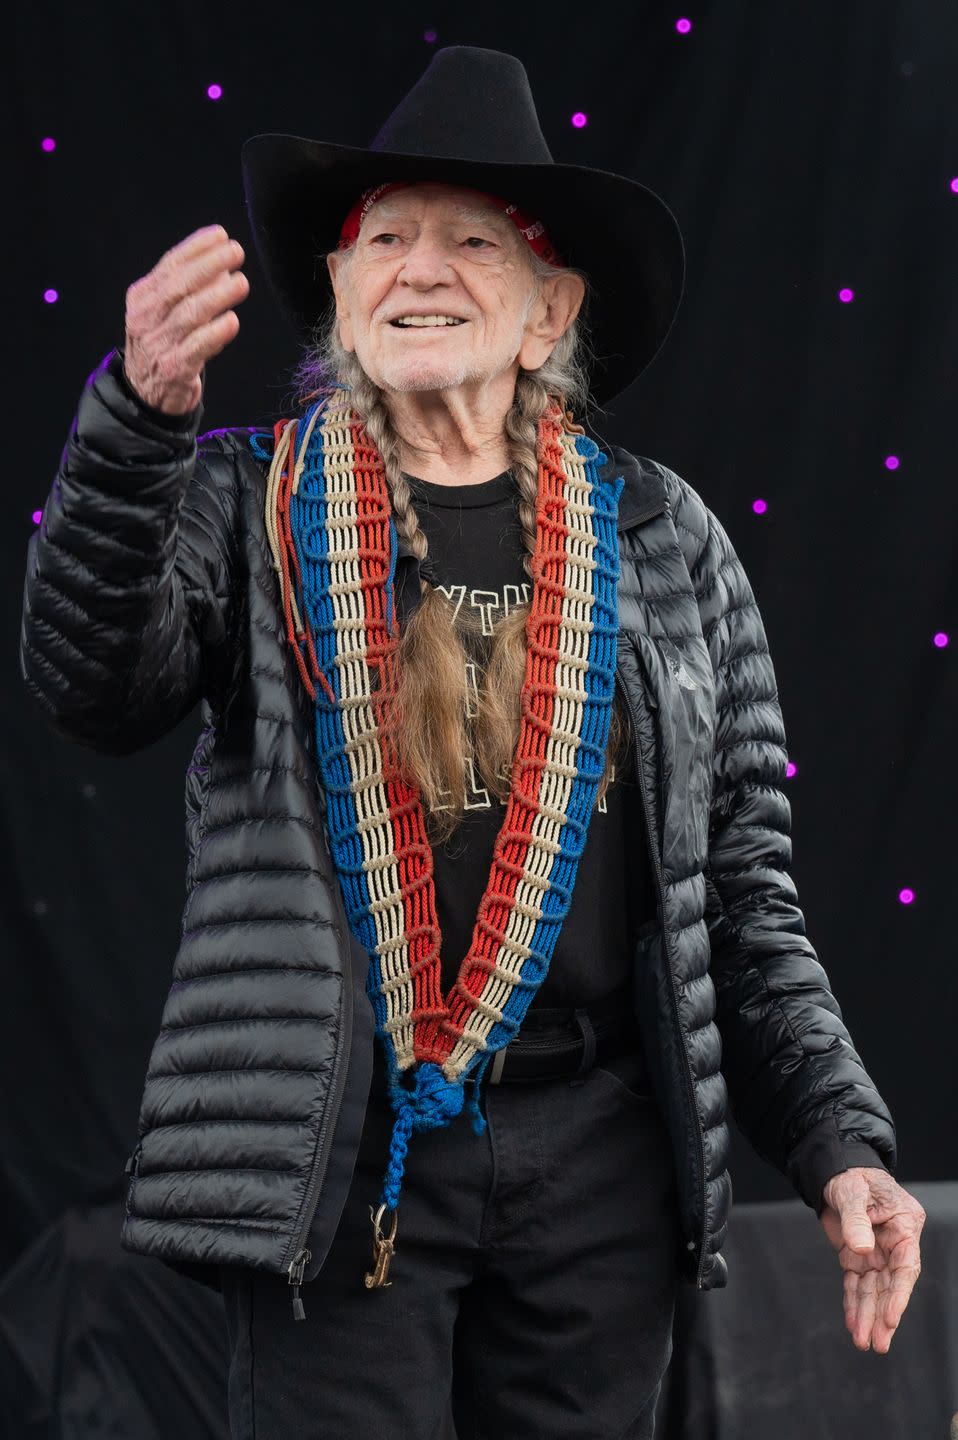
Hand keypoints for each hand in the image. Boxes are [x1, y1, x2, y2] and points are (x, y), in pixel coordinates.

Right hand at [123, 224, 249, 415]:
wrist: (147, 393)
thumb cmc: (165, 344)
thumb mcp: (166, 311)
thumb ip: (189, 287)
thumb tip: (223, 264)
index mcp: (142, 297)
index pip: (169, 265)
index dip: (195, 248)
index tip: (220, 235)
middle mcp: (145, 318)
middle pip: (178, 286)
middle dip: (209, 265)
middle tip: (236, 252)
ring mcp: (158, 344)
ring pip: (189, 315)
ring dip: (218, 296)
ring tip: (241, 283)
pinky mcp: (174, 370)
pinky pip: (196, 348)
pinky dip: (215, 334)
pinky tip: (232, 321)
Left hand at [820, 1166, 924, 1352]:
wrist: (833, 1171)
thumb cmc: (851, 1175)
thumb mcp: (853, 1191)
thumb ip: (856, 1220)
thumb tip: (862, 1249)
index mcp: (904, 1225)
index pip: (906, 1266)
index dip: (900, 1295)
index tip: (890, 1318)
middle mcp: (893, 1244)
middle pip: (891, 1285)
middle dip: (883, 1315)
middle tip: (878, 1342)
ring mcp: (875, 1252)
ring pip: (874, 1290)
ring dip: (867, 1315)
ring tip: (863, 1341)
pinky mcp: (857, 1257)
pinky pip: (856, 1284)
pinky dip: (853, 1304)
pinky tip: (852, 1324)